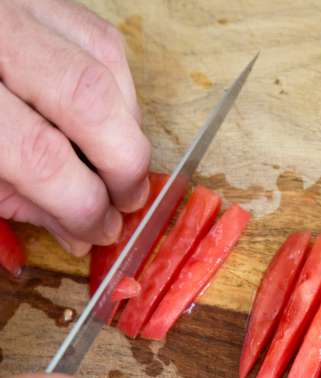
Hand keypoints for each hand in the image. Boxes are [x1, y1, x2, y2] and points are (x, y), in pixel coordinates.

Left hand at [0, 0, 150, 255]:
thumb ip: (14, 203)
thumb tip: (78, 235)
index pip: (40, 156)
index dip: (83, 205)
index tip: (101, 230)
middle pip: (89, 101)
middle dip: (124, 165)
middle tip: (128, 200)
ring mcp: (20, 8)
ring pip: (105, 65)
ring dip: (128, 128)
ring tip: (121, 164)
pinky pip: (103, 40)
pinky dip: (120, 89)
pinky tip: (113, 121)